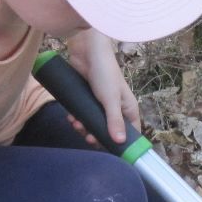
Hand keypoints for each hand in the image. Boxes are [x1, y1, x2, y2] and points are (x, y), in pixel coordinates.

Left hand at [64, 29, 139, 144]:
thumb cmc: (105, 73)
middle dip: (97, 136)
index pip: (130, 133)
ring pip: (94, 124)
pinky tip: (70, 117)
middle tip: (87, 137)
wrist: (87, 50)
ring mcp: (101, 105)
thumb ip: (114, 121)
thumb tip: (119, 142)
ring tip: (75, 124)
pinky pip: (83, 115)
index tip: (110, 151)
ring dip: (84, 127)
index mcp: (128, 109)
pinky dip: (77, 118)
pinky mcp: (87, 99)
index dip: (122, 144)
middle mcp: (116, 109)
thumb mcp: (111, 99)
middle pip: (109, 132)